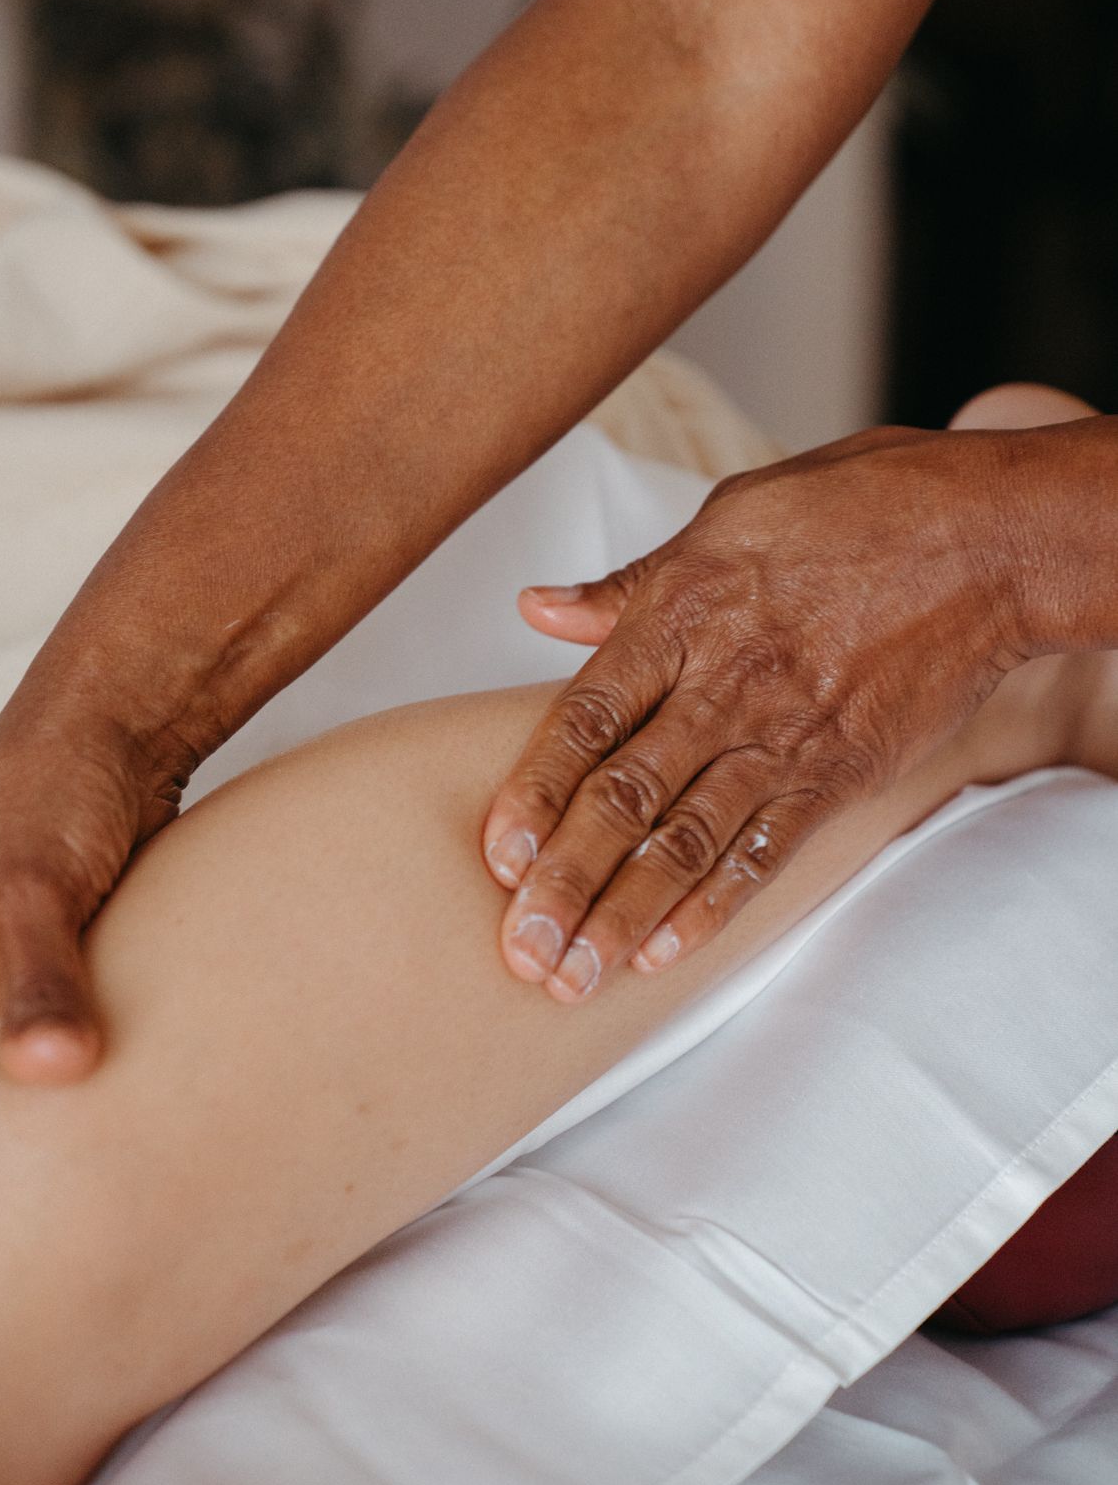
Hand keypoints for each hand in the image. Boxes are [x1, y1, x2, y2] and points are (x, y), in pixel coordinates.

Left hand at [482, 425, 1032, 999]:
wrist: (989, 539)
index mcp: (680, 617)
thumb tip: (539, 606)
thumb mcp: (729, 518)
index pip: (584, 719)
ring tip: (572, 975)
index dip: (534, 792)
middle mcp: (723, 686)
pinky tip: (661, 954)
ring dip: (622, 915)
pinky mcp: (838, 774)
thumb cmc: (859, 509)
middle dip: (564, 882)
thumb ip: (629, 585)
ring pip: (684, 841)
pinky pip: (764, 853)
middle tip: (522, 950)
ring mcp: (783, 737)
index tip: (495, 856)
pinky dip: (711, 907)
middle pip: (622, 797)